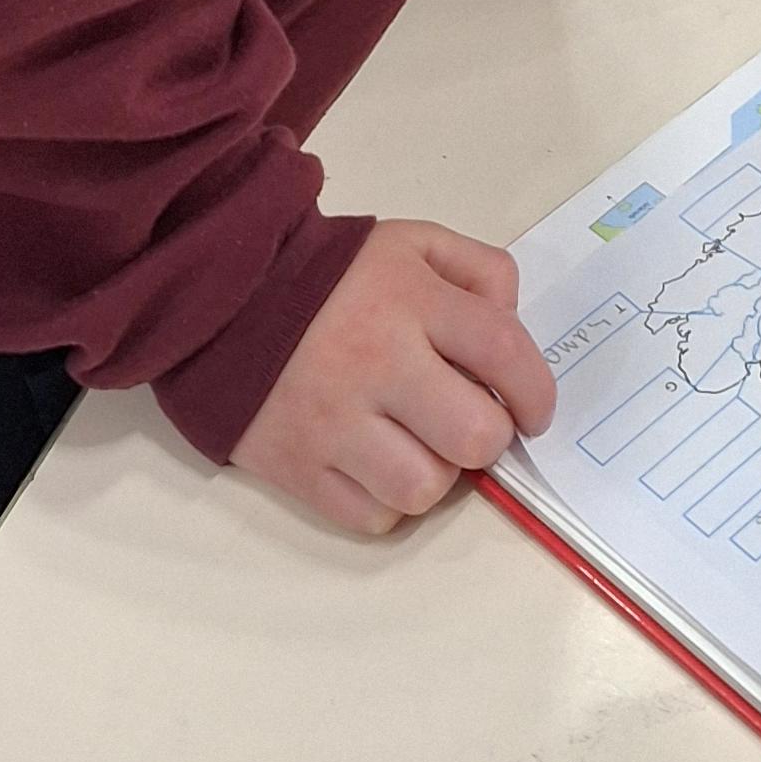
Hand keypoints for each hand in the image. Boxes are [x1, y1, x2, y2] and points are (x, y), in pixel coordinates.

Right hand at [230, 219, 554, 538]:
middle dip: (487, 437)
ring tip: (417, 445)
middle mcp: (376, 363)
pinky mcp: (297, 467)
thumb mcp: (413, 244)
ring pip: (424, 488)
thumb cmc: (334, 276)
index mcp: (412, 301)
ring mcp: (333, 422)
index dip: (537, 392)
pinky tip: (375, 466)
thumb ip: (479, 271)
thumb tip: (513, 330)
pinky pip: (371, 518)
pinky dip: (384, 502)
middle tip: (467, 424)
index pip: (505, 352)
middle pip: (475, 436)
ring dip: (435, 474)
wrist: (223, 297)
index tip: (534, 411)